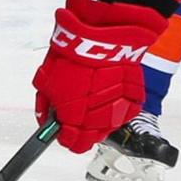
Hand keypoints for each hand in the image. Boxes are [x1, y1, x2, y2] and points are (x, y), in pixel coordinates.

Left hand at [31, 0, 164, 152]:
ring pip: (107, 127)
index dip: (66, 138)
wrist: (103, 37)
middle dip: (81, 131)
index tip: (63, 132)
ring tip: (93, 100)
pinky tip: (109, 93)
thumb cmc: (73, 55)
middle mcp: (97, 120)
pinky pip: (124, 113)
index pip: (71, 143)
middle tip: (76, 117)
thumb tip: (46, 119)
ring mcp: (118, 111)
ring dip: (99, 119)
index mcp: (73, 118)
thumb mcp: (46, 81)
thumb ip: (46, 105)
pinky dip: (116, 107)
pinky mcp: (134, 101)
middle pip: (90, 139)